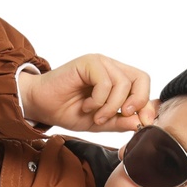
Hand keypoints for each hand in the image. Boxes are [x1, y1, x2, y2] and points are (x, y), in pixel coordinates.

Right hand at [21, 54, 157, 132]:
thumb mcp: (98, 123)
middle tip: (121, 115)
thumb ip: (119, 121)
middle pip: (140, 79)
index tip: (142, 123)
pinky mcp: (89, 62)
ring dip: (110, 107)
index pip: (143, 86)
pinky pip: (105, 83)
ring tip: (94, 116)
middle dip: (137, 102)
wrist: (41, 105)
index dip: (146, 104)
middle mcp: (111, 68)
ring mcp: (101, 63)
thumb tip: (140, 123)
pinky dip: (98, 100)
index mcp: (116, 80)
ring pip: (122, 84)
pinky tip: (86, 106)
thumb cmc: (66, 111)